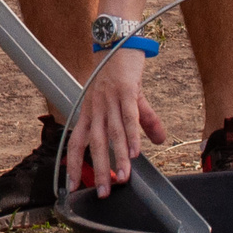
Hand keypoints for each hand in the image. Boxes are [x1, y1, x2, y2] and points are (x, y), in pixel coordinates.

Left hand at [64, 49, 169, 196]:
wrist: (119, 39)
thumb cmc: (119, 70)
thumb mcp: (128, 99)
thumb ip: (144, 122)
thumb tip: (160, 142)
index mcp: (89, 111)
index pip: (77, 142)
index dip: (74, 164)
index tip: (72, 187)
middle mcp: (95, 108)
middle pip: (94, 144)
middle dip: (98, 170)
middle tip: (103, 193)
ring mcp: (109, 99)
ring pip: (112, 133)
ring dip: (118, 157)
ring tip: (123, 178)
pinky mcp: (124, 90)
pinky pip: (128, 117)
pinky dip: (132, 135)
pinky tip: (137, 152)